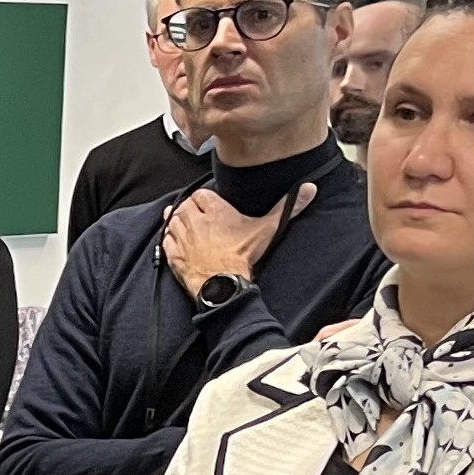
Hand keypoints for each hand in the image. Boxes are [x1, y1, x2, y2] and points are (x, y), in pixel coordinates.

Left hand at [162, 180, 308, 298]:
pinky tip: (177, 240)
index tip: (211, 205)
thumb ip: (287, 207)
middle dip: (191, 209)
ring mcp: (181, 236)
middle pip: (185, 205)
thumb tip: (308, 189)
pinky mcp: (173, 253)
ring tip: (188, 227)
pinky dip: (169, 238)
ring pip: (172, 220)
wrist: (224, 285)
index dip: (205, 199)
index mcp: (214, 209)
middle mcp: (194, 219)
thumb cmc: (242, 257)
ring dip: (178, 221)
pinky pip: (165, 239)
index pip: (201, 194)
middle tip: (201, 218)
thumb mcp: (268, 229)